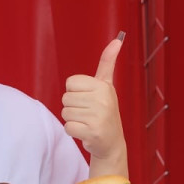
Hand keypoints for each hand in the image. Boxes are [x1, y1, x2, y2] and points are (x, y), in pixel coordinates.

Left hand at [61, 33, 127, 165]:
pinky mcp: (92, 132)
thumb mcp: (106, 85)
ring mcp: (98, 117)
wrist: (112, 143)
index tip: (88, 99)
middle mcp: (102, 100)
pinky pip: (68, 127)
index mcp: (103, 86)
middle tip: (88, 113)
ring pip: (65, 113)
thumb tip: (117, 39)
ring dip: (73, 120)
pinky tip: (86, 132)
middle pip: (65, 98)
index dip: (75, 92)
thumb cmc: (105, 111)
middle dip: (73, 107)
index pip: (70, 82)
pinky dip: (73, 131)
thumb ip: (107, 62)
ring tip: (87, 122)